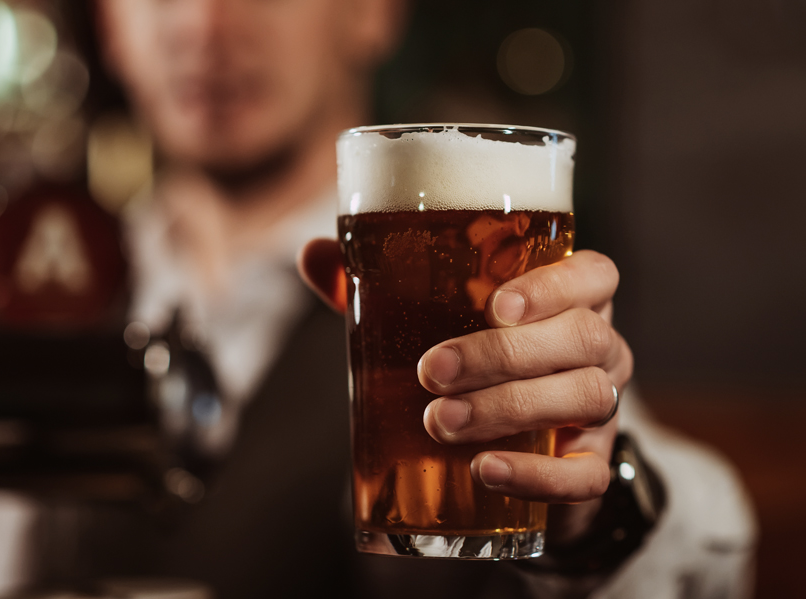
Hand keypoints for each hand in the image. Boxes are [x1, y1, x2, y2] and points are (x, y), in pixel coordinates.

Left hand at [299, 242, 632, 544]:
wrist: (501, 448)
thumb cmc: (469, 359)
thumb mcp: (427, 317)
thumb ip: (378, 285)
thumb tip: (312, 253)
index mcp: (569, 299)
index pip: (596, 275)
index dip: (557, 285)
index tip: (497, 304)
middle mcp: (598, 347)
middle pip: (584, 337)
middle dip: (504, 355)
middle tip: (432, 372)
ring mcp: (601, 409)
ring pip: (587, 398)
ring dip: (510, 409)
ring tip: (440, 421)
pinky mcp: (589, 467)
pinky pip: (586, 476)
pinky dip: (537, 475)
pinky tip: (485, 470)